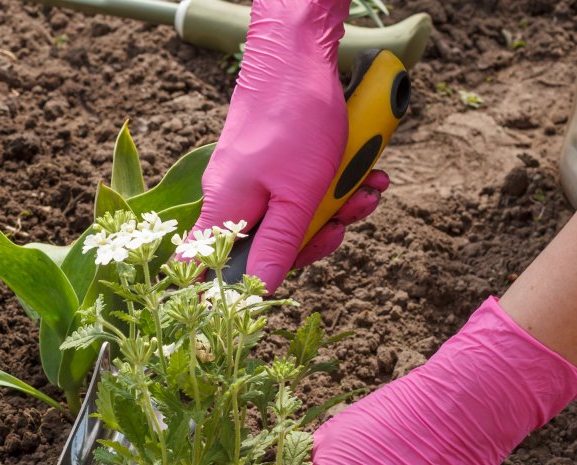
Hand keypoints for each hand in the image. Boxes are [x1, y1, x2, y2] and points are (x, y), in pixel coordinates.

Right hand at [193, 0, 384, 290]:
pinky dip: (335, 183)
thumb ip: (277, 247)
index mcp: (225, 209)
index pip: (209, 265)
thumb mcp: (296, 196)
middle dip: (317, 236)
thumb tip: (256, 292)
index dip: (232, 286)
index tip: (258, 296)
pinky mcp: (271, 160)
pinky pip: (302, 188)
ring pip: (293, 214)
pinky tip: (363, 171)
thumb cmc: (294, 121)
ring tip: (366, 186)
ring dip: (337, 206)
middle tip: (344, 221)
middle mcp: (232, 196)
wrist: (299, 57)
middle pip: (269, 244)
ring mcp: (252, 177)